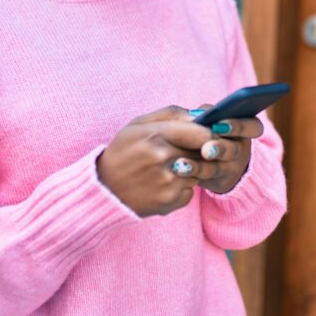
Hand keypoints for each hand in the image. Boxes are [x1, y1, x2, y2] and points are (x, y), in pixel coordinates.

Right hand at [96, 105, 212, 217]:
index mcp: (156, 135)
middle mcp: (164, 158)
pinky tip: (163, 185)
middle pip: (204, 152)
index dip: (210, 134)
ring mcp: (168, 182)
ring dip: (192, 170)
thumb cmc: (122, 153)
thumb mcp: (138, 125)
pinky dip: (182, 187)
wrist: (105, 190)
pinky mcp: (170, 201)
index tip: (208, 135)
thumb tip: (201, 114)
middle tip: (187, 152)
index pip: (202, 133)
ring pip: (200, 172)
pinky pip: (190, 190)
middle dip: (200, 151)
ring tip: (168, 169)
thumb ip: (171, 114)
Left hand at [172, 104, 264, 194]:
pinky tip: (178, 169)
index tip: (219, 125)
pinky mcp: (219, 182)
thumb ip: (207, 114)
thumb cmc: (208, 128)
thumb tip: (197, 115)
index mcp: (245, 129)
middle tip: (206, 149)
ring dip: (199, 166)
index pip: (253, 127)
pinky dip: (191, 172)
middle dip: (220, 148)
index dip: (239, 126)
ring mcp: (231, 168)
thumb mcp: (211, 118)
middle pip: (235, 150)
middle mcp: (240, 149)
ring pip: (218, 167)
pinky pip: (206, 179)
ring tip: (182, 164)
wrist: (205, 156)